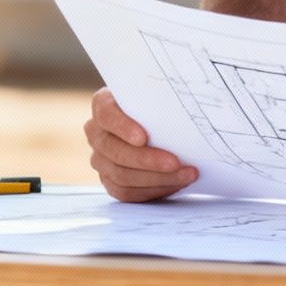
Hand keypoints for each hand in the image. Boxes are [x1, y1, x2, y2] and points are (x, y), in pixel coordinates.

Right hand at [84, 87, 197, 201]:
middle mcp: (96, 132)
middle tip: (176, 163)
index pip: (106, 115)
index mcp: (103, 105)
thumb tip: (189, 96)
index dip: (122, 127)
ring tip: (185, 174)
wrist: (157, 121)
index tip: (143, 138)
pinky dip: (153, 190)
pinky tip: (175, 184)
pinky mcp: (109, 180)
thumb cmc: (158, 102)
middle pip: (115, 151)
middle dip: (148, 160)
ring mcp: (100, 158)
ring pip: (122, 175)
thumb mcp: (158, 92)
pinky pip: (126, 192)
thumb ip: (162, 94)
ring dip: (157, 178)